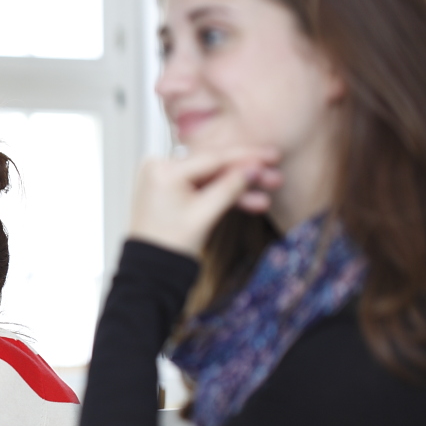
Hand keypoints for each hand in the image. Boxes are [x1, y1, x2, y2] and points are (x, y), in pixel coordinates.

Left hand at [131, 146, 280, 255]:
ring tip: (267, 195)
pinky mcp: (171, 189)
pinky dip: (223, 196)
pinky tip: (251, 202)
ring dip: (238, 188)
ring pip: (211, 179)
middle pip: (213, 167)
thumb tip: (254, 167)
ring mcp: (164, 178)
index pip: (212, 158)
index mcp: (162, 170)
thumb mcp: (204, 215)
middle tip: (274, 175)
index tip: (272, 155)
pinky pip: (202, 188)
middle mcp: (159, 168)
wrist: (151, 270)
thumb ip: (230, 188)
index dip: (246, 157)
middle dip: (246, 174)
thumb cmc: (168, 245)